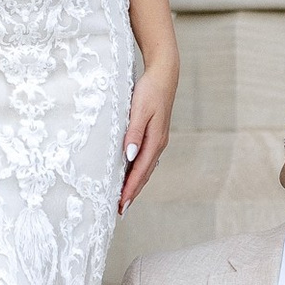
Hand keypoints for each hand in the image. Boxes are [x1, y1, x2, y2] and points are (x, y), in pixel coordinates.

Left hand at [119, 52, 176, 213]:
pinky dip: (138, 171)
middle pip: (144, 174)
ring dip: (135, 183)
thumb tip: (129, 156)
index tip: (121, 205)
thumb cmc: (149, 90)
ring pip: (145, 168)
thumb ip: (133, 133)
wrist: (164, 74)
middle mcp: (158, 144)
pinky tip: (132, 174)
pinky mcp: (155, 134)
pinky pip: (146, 159)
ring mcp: (158, 140)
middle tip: (120, 210)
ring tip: (124, 197)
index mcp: (154, 141)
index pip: (140, 171)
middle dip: (132, 192)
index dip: (130, 189)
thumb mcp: (139, 110)